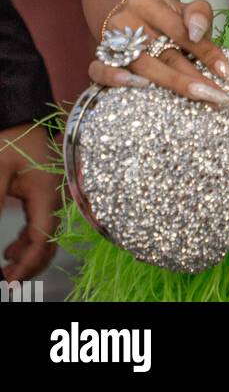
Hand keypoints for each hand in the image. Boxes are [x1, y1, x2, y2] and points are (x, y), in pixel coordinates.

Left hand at [0, 121, 60, 281]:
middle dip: (30, 263)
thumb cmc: (11, 137)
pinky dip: (29, 239)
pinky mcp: (48, 191)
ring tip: (7, 263)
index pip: (44, 237)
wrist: (20, 114)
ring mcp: (54, 193)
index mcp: (49, 191)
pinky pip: (43, 222)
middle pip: (51, 240)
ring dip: (29, 252)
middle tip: (8, 278)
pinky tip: (13, 247)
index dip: (28, 263)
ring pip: (47, 234)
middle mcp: (57, 195)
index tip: (10, 279)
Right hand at [88, 0, 228, 110]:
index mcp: (147, 3)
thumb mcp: (181, 8)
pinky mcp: (98, 59)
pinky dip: (115, 78)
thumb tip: (197, 31)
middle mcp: (126, 21)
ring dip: (173, 84)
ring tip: (199, 97)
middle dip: (195, 77)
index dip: (207, 52)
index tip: (228, 73)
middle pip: (164, 53)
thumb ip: (198, 13)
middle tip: (220, 97)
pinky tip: (139, 87)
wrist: (127, 15)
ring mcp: (110, 41)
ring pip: (142, 65)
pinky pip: (99, 70)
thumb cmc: (161, 17)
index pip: (182, 31)